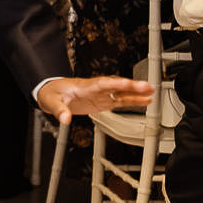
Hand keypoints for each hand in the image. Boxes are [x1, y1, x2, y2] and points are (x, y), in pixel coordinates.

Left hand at [37, 75, 153, 123]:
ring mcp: (100, 95)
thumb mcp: (52, 102)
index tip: (128, 83)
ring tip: (151, 93)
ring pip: (121, 93)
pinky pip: (119, 101)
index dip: (116, 83)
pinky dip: (131, 101)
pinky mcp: (102, 102)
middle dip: (131, 86)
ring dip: (135, 93)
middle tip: (148, 87)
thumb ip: (59, 111)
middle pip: (116, 86)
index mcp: (85, 86)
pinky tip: (143, 101)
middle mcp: (95, 88)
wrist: (51, 93)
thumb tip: (65, 119)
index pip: (103, 83)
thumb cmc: (51, 94)